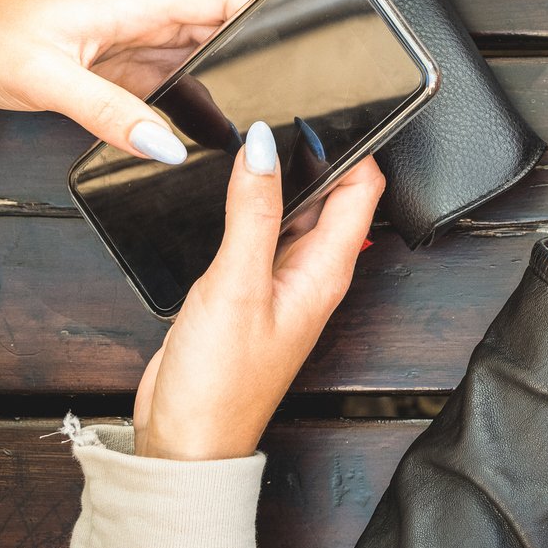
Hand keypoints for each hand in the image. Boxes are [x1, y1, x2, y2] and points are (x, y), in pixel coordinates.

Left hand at [0, 0, 254, 160]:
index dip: (271, 16)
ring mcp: (141, 43)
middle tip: (272, 103)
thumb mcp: (47, 78)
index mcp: (140, 0)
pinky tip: (198, 129)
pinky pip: (178, 81)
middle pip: (228, 30)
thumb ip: (109, 112)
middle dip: (255, 60)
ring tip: (239, 122)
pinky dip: (193, 102)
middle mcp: (149, 17)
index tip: (297, 51)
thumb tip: (166, 142)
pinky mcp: (129, 68)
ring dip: (224, 85)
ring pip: (207, 58)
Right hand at [134, 128, 382, 459]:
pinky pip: (258, 234)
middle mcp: (310, 272)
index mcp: (326, 270)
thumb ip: (253, 213)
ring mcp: (278, 281)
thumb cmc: (219, 384)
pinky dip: (248, 208)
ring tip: (248, 141)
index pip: (362, 189)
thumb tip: (263, 147)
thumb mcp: (236, 286)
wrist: (185, 443)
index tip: (329, 105)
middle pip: (328, 194)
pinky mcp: (246, 290)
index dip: (355, 144)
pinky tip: (224, 191)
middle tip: (281, 110)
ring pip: (291, 212)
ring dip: (277, 179)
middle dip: (310, 153)